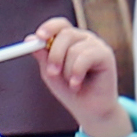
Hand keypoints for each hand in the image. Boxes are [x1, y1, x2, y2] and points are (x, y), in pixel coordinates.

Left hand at [32, 18, 128, 136]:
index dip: (49, 28)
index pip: (60, 25)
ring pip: (74, 49)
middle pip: (66, 34)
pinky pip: (86, 57)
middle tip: (51, 72)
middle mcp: (84, 39)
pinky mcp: (106, 55)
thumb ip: (43, 56)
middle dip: (55, 54)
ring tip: (71, 84)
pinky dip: (77, 73)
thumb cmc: (70, 91)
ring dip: (67, 71)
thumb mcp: (51, 73)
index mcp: (71, 40)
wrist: (89, 111)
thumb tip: (30, 39)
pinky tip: (77, 84)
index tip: (39, 38)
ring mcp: (96, 46)